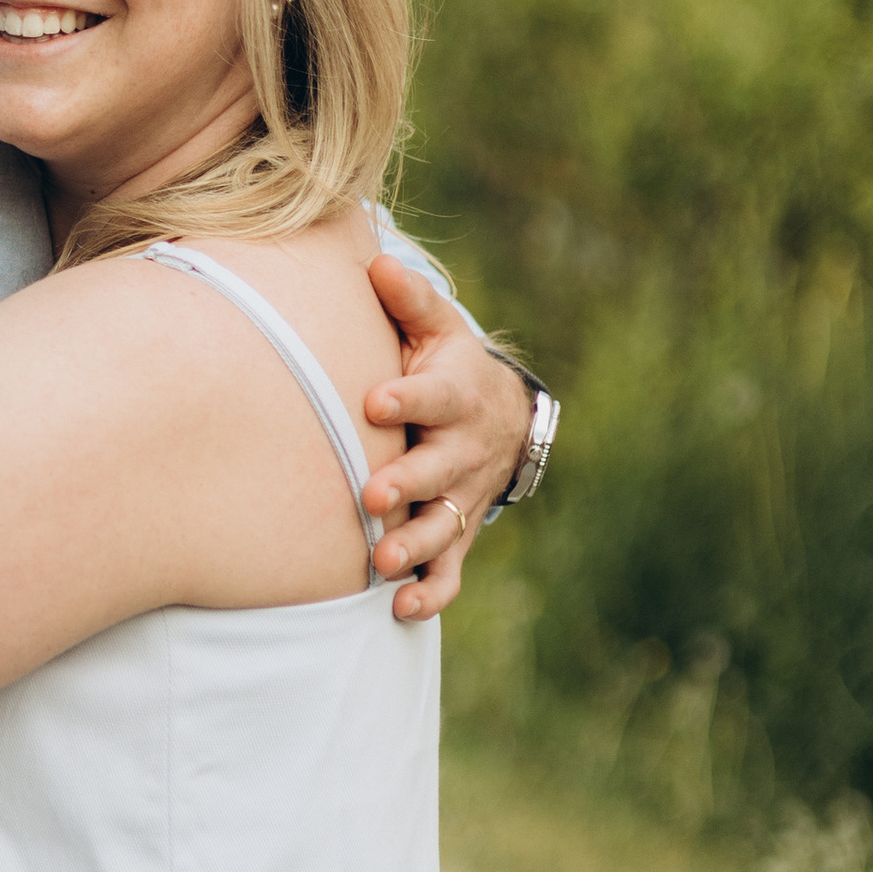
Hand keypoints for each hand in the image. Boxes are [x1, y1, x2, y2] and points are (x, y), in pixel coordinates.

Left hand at [358, 255, 533, 623]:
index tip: (374, 400)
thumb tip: (375, 262)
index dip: (406, 397)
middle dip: (408, 483)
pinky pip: (450, 571)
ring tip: (383, 561)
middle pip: (437, 470)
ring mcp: (460, 498)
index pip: (433, 395)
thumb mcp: (434, 331)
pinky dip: (430, 594)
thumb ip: (408, 302)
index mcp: (453, 396)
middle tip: (373, 494)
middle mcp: (460, 451)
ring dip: (415, 546)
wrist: (499, 419)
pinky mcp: (456, 535)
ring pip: (442, 527)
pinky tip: (400, 610)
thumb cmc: (445, 367)